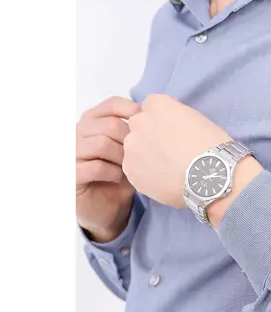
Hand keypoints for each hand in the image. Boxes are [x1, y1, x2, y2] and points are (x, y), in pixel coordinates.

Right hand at [76, 96, 140, 241]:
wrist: (106, 207)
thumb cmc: (120, 174)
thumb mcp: (130, 151)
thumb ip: (137, 132)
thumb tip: (158, 116)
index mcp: (93, 121)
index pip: (112, 104)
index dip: (133, 111)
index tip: (150, 124)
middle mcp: (79, 132)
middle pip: (109, 124)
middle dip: (131, 140)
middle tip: (143, 155)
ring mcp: (72, 152)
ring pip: (101, 144)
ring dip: (122, 157)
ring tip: (131, 168)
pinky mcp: (71, 174)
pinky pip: (95, 167)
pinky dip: (113, 172)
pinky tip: (120, 179)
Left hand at [122, 94, 230, 207]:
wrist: (210, 178)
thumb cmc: (211, 146)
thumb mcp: (195, 118)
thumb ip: (174, 117)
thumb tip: (168, 126)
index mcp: (157, 104)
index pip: (150, 107)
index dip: (162, 121)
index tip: (172, 132)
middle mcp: (138, 122)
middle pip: (138, 127)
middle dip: (149, 136)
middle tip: (168, 151)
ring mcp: (132, 147)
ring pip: (134, 149)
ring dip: (145, 156)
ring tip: (166, 169)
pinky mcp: (130, 171)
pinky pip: (134, 170)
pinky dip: (145, 175)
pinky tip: (162, 180)